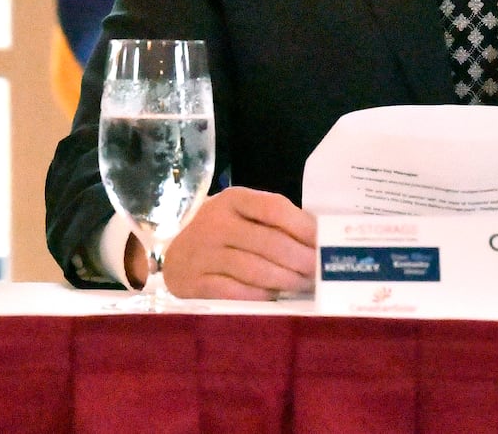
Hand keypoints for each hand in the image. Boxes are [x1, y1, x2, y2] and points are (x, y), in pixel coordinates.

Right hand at [126, 186, 315, 299]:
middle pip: (270, 242)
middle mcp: (215, 222)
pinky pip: (236, 292)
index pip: (275, 208)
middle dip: (302, 260)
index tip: (325, 243)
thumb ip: (274, 223)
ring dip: (287, 280)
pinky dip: (260, 296)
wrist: (172, 253)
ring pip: (256, 269)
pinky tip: (274, 298)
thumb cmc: (221, 235)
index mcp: (232, 200)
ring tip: (303, 286)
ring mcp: (203, 253)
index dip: (304, 227)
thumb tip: (321, 240)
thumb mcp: (242, 217)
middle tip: (320, 272)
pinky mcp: (194, 282)